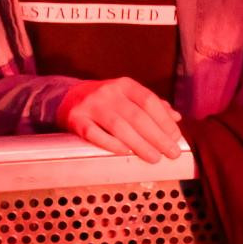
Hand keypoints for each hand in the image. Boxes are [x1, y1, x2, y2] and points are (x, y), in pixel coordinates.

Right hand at [55, 78, 182, 162]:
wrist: (66, 96)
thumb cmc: (105, 100)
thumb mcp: (127, 96)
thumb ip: (151, 105)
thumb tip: (176, 118)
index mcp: (125, 85)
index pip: (149, 101)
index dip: (164, 120)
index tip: (176, 137)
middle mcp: (109, 92)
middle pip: (137, 116)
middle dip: (157, 137)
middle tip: (172, 153)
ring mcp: (91, 105)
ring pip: (119, 126)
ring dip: (140, 144)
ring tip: (154, 158)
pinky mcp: (76, 120)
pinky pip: (95, 134)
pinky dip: (112, 144)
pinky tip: (125, 153)